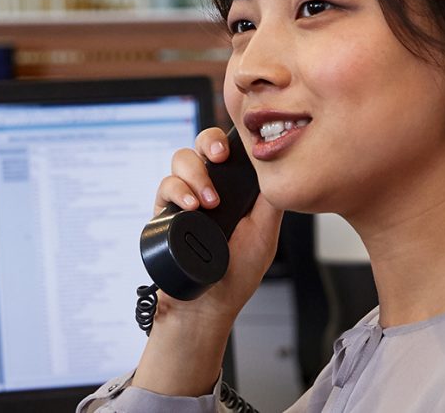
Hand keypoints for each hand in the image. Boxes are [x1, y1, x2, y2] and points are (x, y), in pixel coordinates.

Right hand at [134, 127, 285, 395]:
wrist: (208, 305)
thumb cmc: (237, 274)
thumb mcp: (265, 234)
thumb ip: (270, 200)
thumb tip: (280, 167)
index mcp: (235, 188)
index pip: (231, 150)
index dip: (232, 139)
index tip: (238, 145)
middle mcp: (209, 188)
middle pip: (203, 145)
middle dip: (209, 144)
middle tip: (220, 158)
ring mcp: (186, 198)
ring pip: (181, 160)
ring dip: (195, 175)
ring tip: (207, 201)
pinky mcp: (165, 213)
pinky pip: (164, 187)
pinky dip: (176, 191)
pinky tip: (190, 206)